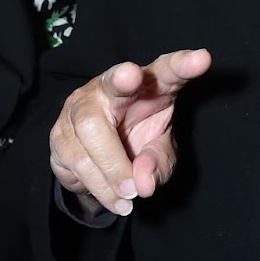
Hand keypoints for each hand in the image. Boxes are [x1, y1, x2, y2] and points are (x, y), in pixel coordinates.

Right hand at [50, 48, 211, 215]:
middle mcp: (108, 87)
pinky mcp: (58, 131)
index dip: (182, 64)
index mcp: (147, 84)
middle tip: (132, 116)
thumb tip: (142, 184)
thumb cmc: (137, 140)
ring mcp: (78, 105)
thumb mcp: (159, 153)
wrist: (98, 156)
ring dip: (111, 172)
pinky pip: (73, 158)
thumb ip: (157, 163)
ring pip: (89, 132)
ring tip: (129, 200)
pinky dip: (95, 185)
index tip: (201, 59)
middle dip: (121, 89)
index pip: (166, 69)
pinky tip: (111, 197)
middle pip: (112, 86)